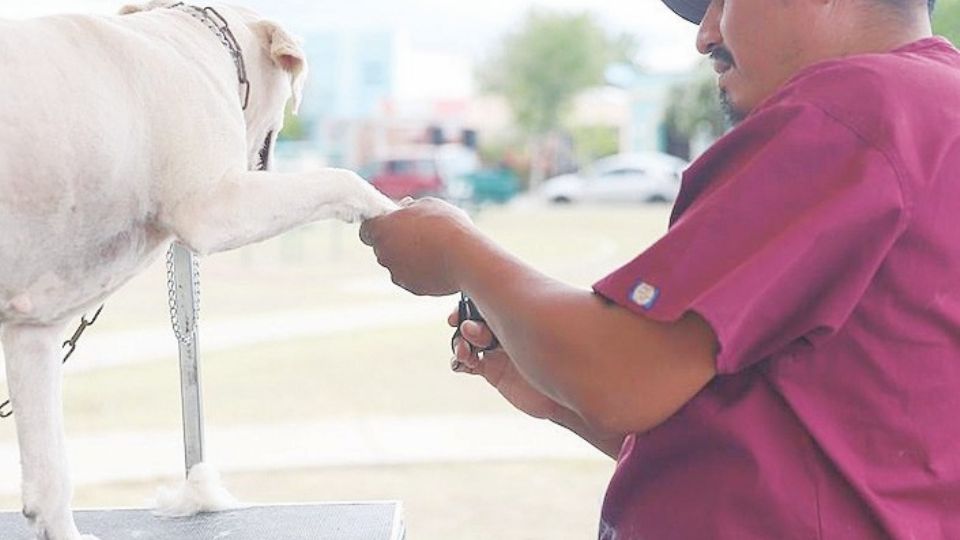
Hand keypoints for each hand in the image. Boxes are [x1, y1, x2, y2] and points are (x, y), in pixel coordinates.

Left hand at [359, 197, 475, 295]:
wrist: (465, 257)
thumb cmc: (446, 226)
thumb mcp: (428, 204)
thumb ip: (410, 207)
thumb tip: (404, 208)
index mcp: (382, 229)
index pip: (365, 230)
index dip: (378, 226)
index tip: (392, 223)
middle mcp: (383, 254)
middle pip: (382, 247)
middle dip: (396, 241)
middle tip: (418, 233)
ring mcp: (396, 273)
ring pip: (398, 264)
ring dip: (409, 257)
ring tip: (433, 248)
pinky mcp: (412, 288)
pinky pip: (412, 278)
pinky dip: (421, 272)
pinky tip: (439, 263)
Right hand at [448, 308, 561, 420]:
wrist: (561, 398)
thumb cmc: (558, 365)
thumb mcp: (537, 340)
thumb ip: (513, 327)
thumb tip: (481, 321)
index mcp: (517, 315)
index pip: (486, 305)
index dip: (467, 309)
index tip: (457, 316)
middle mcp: (505, 331)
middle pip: (474, 322)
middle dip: (464, 327)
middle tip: (467, 334)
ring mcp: (497, 351)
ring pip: (468, 342)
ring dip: (459, 345)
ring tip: (465, 355)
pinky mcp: (493, 371)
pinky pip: (469, 363)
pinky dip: (460, 362)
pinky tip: (461, 365)